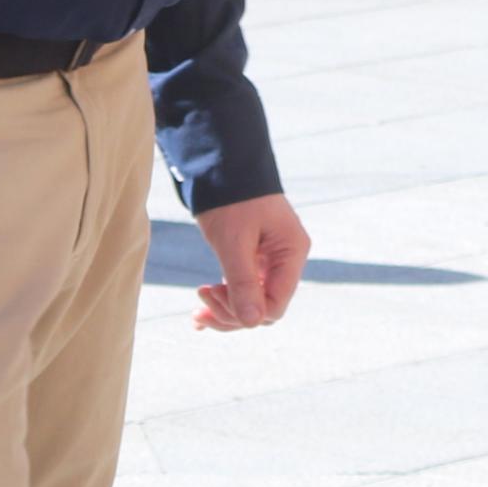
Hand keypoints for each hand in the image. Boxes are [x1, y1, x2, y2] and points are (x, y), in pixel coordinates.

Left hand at [193, 194, 308, 329]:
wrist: (221, 164)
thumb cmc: (231, 197)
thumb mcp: (234, 240)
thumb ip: (243, 282)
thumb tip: (252, 322)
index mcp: (291, 253)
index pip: (275, 303)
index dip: (246, 312)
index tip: (214, 296)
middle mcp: (285, 260)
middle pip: (264, 307)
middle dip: (231, 312)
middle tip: (201, 300)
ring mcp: (270, 260)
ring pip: (252, 302)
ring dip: (225, 310)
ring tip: (197, 313)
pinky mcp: (253, 259)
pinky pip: (243, 289)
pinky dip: (223, 300)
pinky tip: (200, 313)